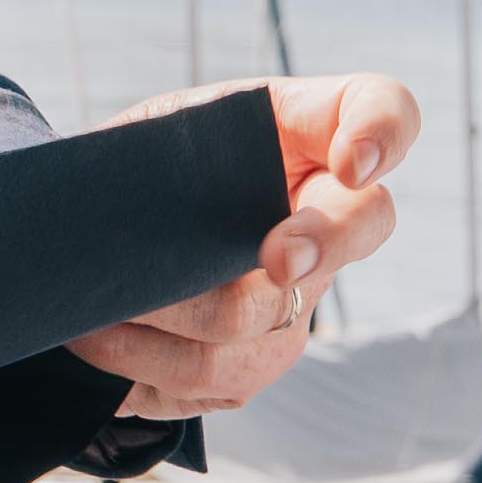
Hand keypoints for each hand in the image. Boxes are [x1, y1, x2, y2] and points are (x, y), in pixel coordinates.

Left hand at [76, 73, 420, 416]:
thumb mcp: (143, 138)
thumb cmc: (132, 175)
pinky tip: (98, 336)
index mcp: (296, 132)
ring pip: (258, 318)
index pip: (379, 108)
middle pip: (364, 223)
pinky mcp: (256, 363)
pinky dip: (139, 355)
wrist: (96, 246)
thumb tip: (141, 210)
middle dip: (323, 242)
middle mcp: (320, 216)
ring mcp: (299, 296)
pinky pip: (209, 374)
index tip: (351, 162)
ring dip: (170, 311)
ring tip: (98, 302)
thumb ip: (166, 156)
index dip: (385, 131)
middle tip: (277, 259)